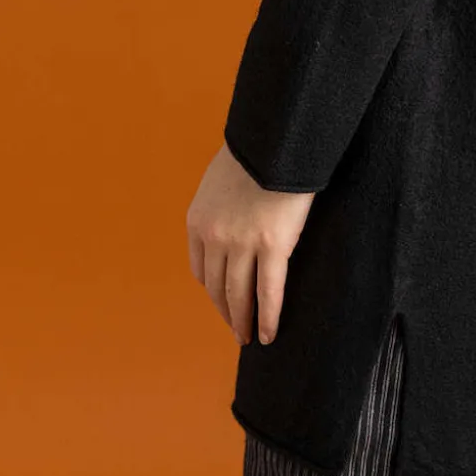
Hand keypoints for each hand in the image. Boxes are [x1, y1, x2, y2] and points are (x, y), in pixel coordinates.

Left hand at [186, 141, 316, 346]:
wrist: (277, 138)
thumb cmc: (257, 151)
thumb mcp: (222, 177)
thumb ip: (222, 203)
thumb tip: (234, 214)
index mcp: (198, 220)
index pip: (200, 269)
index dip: (212, 289)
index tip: (222, 301)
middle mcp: (214, 237)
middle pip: (216, 287)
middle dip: (226, 311)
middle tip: (236, 331)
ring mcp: (241, 244)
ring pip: (239, 294)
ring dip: (242, 321)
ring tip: (249, 337)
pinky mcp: (272, 246)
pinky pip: (268, 292)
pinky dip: (267, 317)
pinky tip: (268, 334)